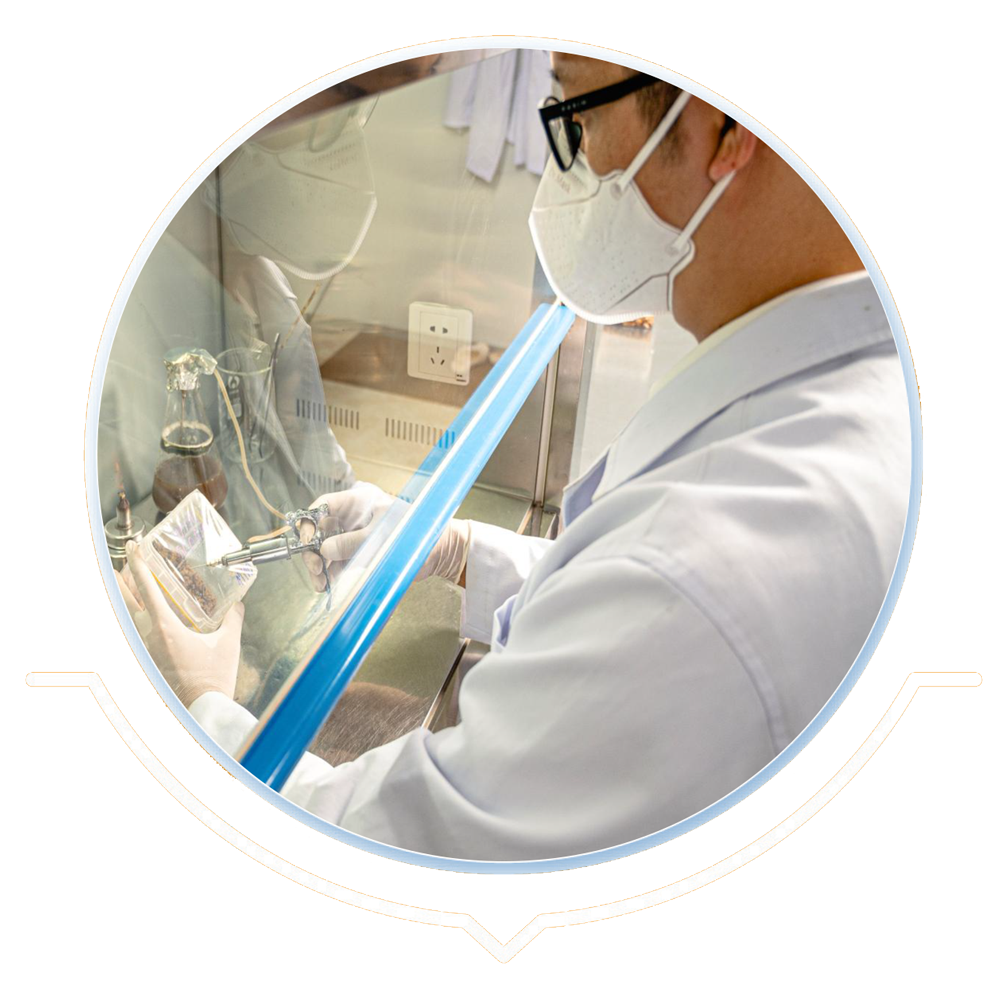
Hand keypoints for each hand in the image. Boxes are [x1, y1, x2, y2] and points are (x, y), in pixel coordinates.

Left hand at [117, 542, 244, 745]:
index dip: (138, 565)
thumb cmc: (212, 682)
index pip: (146, 588)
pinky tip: (136, 622)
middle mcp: (146, 639)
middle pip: (126, 602)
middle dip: (123, 581)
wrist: (198, 716)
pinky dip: (130, 622)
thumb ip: (233, 620)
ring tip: (125, 589)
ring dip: (124, 601)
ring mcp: (141, 654)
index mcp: (165, 628)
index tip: (135, 549)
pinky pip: (130, 637)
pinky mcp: (142, 667)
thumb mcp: (228, 645)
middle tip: (123, 564)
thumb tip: (238, 604)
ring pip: (124, 620)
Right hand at [298, 482, 470, 592]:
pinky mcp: (360, 555)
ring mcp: (355, 537)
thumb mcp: (380, 535)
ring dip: (321, 567)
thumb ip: (351, 542)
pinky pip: (339, 564)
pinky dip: (332, 574)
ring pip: (327, 550)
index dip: (309, 522)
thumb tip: (324, 550)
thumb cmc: (414, 531)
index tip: (307, 542)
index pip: (323, 506)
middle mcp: (352, 518)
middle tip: (316, 569)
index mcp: (357, 502)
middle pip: (320, 531)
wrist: (438, 550)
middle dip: (313, 551)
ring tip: (321, 585)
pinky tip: (329, 586)